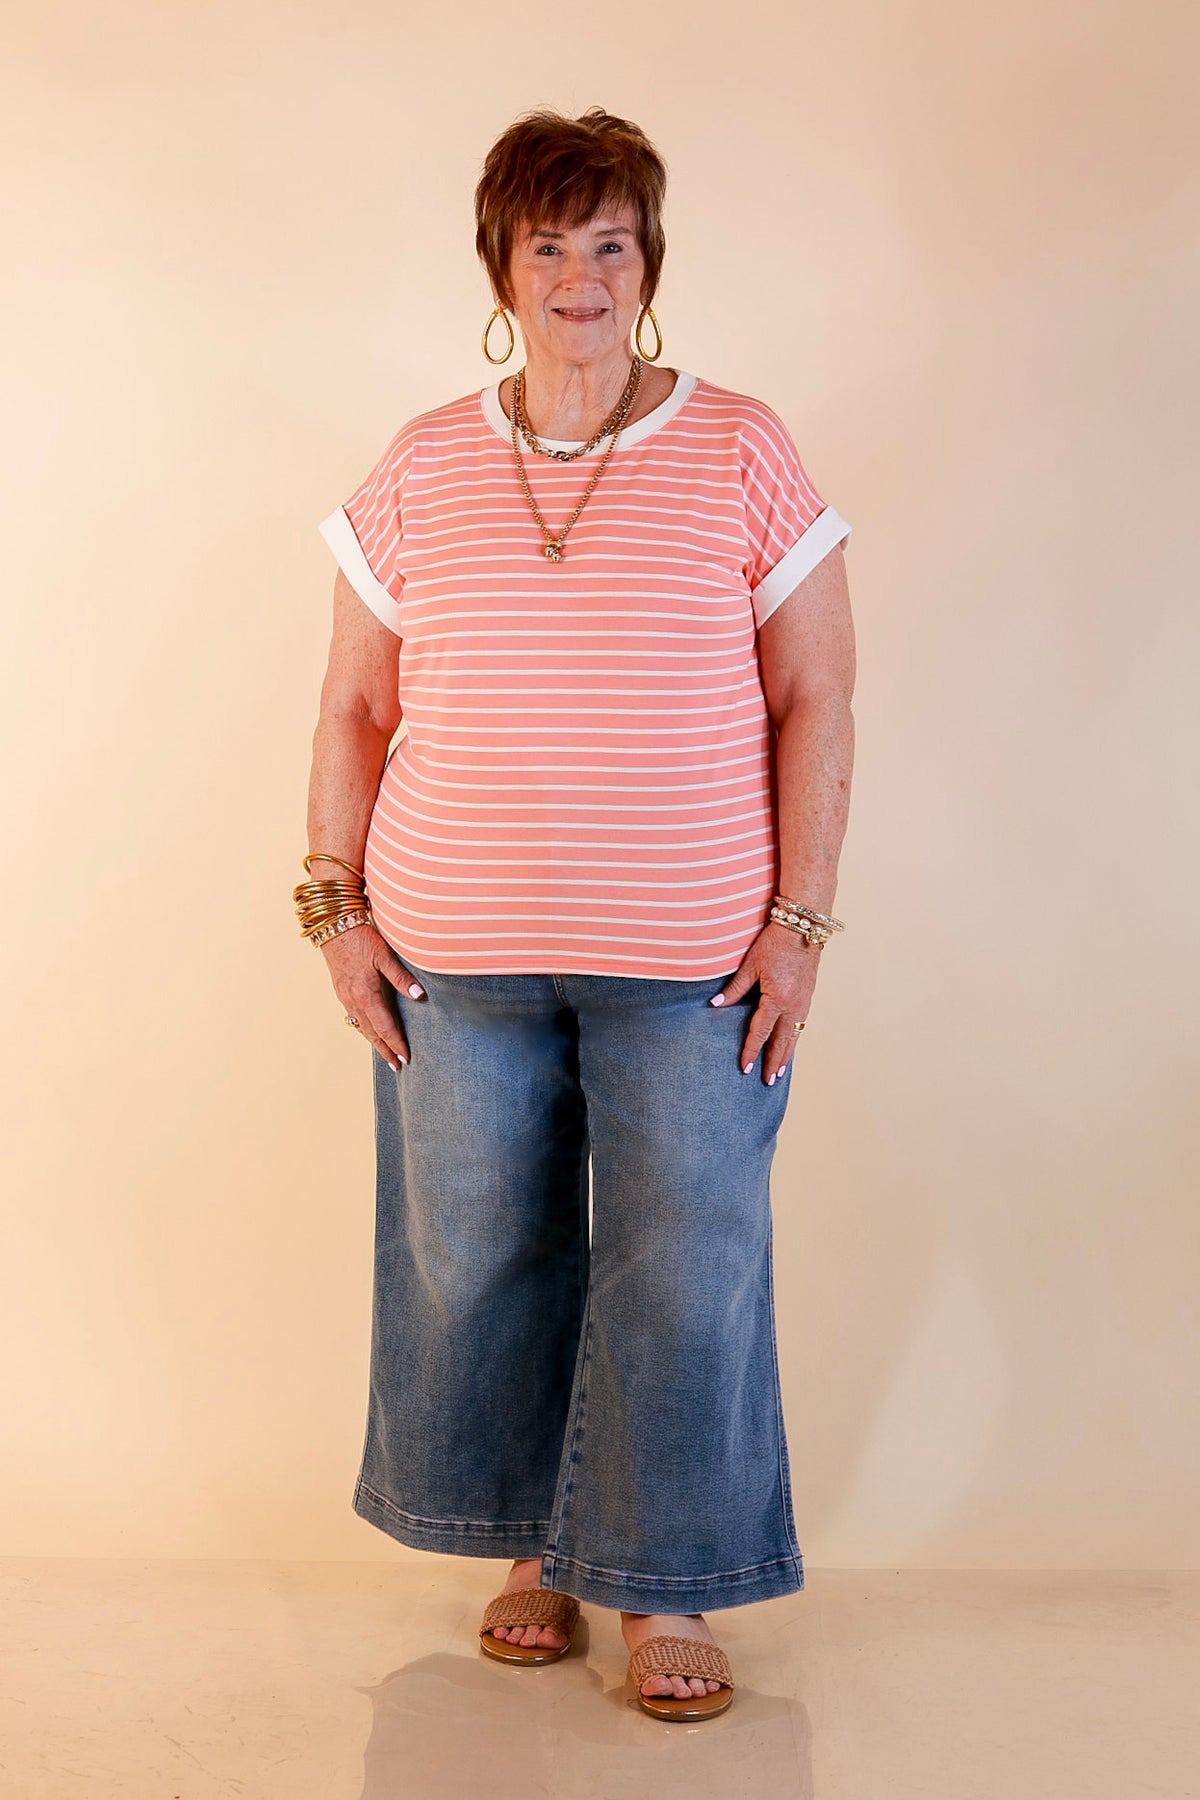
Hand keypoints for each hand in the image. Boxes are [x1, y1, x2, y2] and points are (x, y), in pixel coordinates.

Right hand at [319, 921, 425, 1070]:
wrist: (333, 927)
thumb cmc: (361, 938)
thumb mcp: (384, 955)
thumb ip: (401, 977)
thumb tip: (419, 995)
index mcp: (366, 994)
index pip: (385, 1027)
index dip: (396, 1043)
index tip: (406, 1058)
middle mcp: (353, 1000)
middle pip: (372, 1033)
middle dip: (385, 1050)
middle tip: (397, 1066)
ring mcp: (345, 997)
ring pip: (361, 1026)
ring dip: (374, 1042)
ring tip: (385, 1054)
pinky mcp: (341, 991)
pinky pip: (354, 1017)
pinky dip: (364, 1029)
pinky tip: (369, 1030)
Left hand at [710, 920, 819, 1084]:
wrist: (803, 927)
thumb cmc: (774, 943)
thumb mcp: (750, 965)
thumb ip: (734, 988)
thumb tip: (716, 1005)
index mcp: (776, 998)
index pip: (761, 1032)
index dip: (752, 1051)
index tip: (746, 1068)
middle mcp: (793, 1005)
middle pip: (782, 1041)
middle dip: (774, 1062)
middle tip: (768, 1081)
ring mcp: (804, 1002)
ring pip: (794, 1035)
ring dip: (786, 1054)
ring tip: (779, 1071)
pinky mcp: (808, 996)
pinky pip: (801, 1024)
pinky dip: (794, 1038)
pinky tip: (789, 1044)